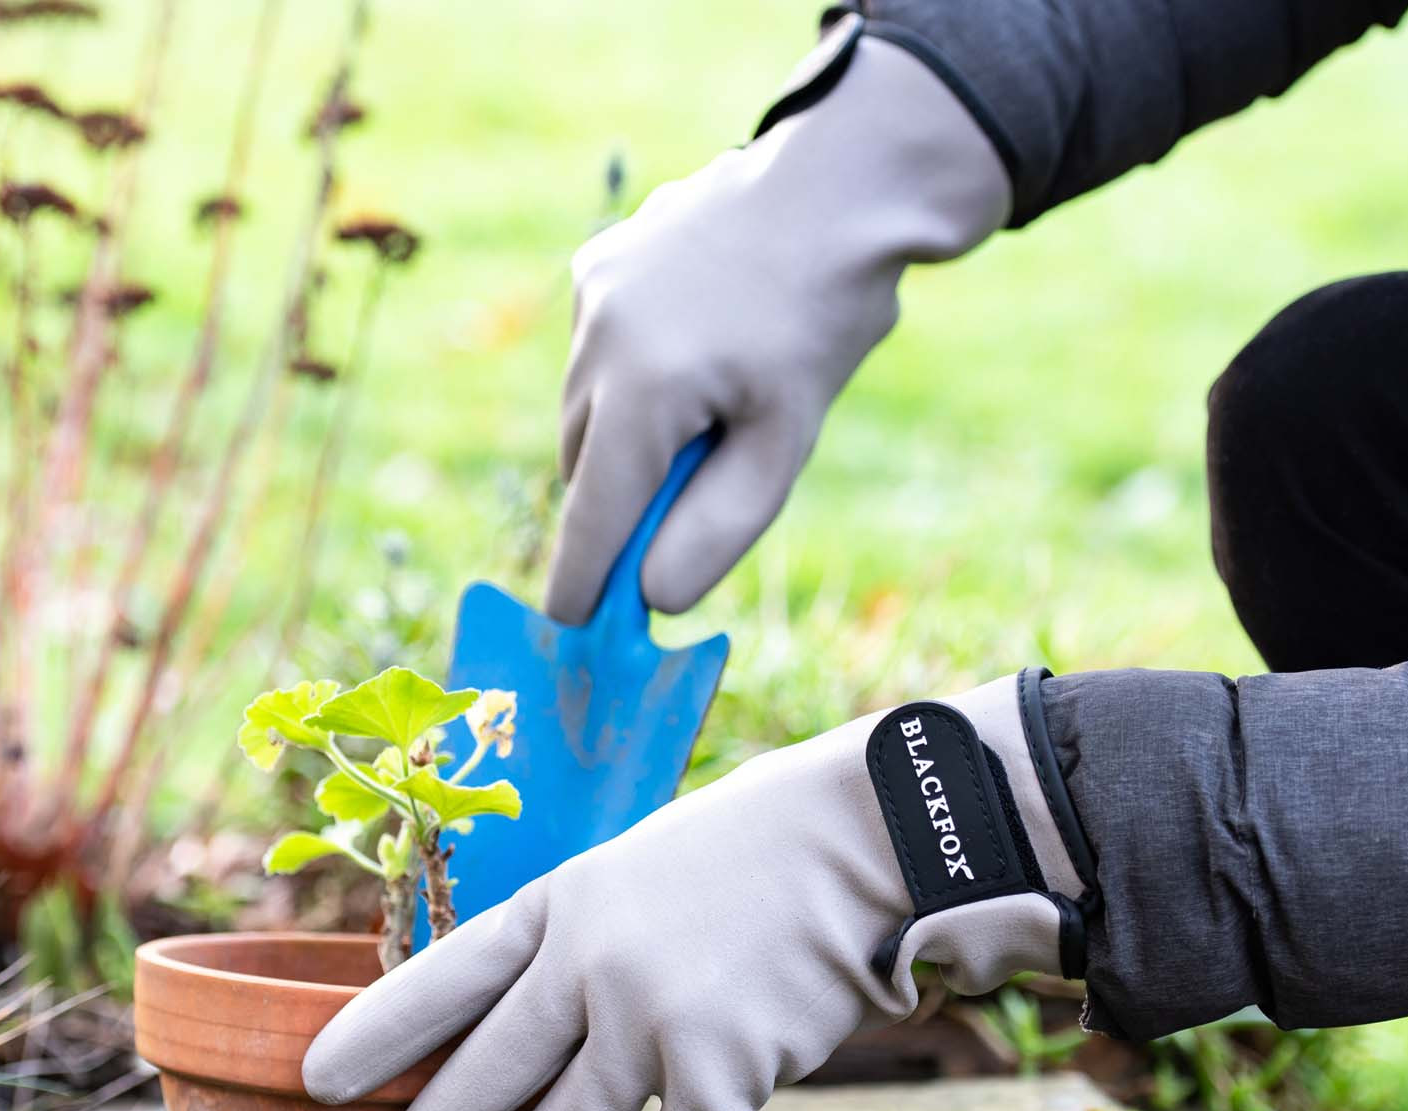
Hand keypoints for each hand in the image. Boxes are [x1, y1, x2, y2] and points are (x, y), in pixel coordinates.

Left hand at [302, 672, 1092, 1110]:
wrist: (860, 834)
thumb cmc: (749, 845)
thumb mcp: (638, 863)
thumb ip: (582, 933)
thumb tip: (535, 1017)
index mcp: (564, 902)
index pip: (446, 977)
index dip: (377, 1033)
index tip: (318, 1081)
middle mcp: (593, 965)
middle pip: (487, 1076)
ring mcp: (657, 1020)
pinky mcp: (729, 1071)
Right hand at [544, 37, 1011, 624]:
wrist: (839, 188)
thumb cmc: (821, 322)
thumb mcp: (783, 444)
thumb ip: (714, 531)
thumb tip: (650, 596)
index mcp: (643, 391)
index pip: (594, 515)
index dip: (580, 580)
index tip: (569, 626)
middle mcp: (597, 339)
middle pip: (584, 465)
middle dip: (620, 500)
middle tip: (678, 507)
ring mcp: (590, 292)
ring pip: (586, 407)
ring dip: (624, 435)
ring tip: (703, 406)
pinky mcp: (597, 261)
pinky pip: (596, 350)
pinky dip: (628, 375)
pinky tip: (691, 348)